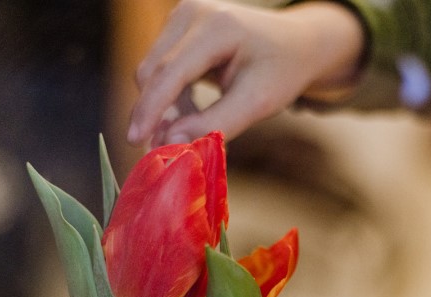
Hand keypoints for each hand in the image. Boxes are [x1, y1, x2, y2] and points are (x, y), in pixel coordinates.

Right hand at [127, 0, 364, 146]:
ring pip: (152, 71)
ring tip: (192, 127)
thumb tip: (171, 142)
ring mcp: (182, 15)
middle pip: (152, 71)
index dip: (150, 109)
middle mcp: (193, 12)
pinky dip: (171, 95)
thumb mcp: (257, 103)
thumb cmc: (281, 73)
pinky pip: (161, 67)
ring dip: (166, 106)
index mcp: (217, 27)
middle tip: (166, 149)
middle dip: (156, 113)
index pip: (169, 72)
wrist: (295, 45)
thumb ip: (215, 123)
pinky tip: (191, 110)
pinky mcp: (178, 25)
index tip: (135, 141)